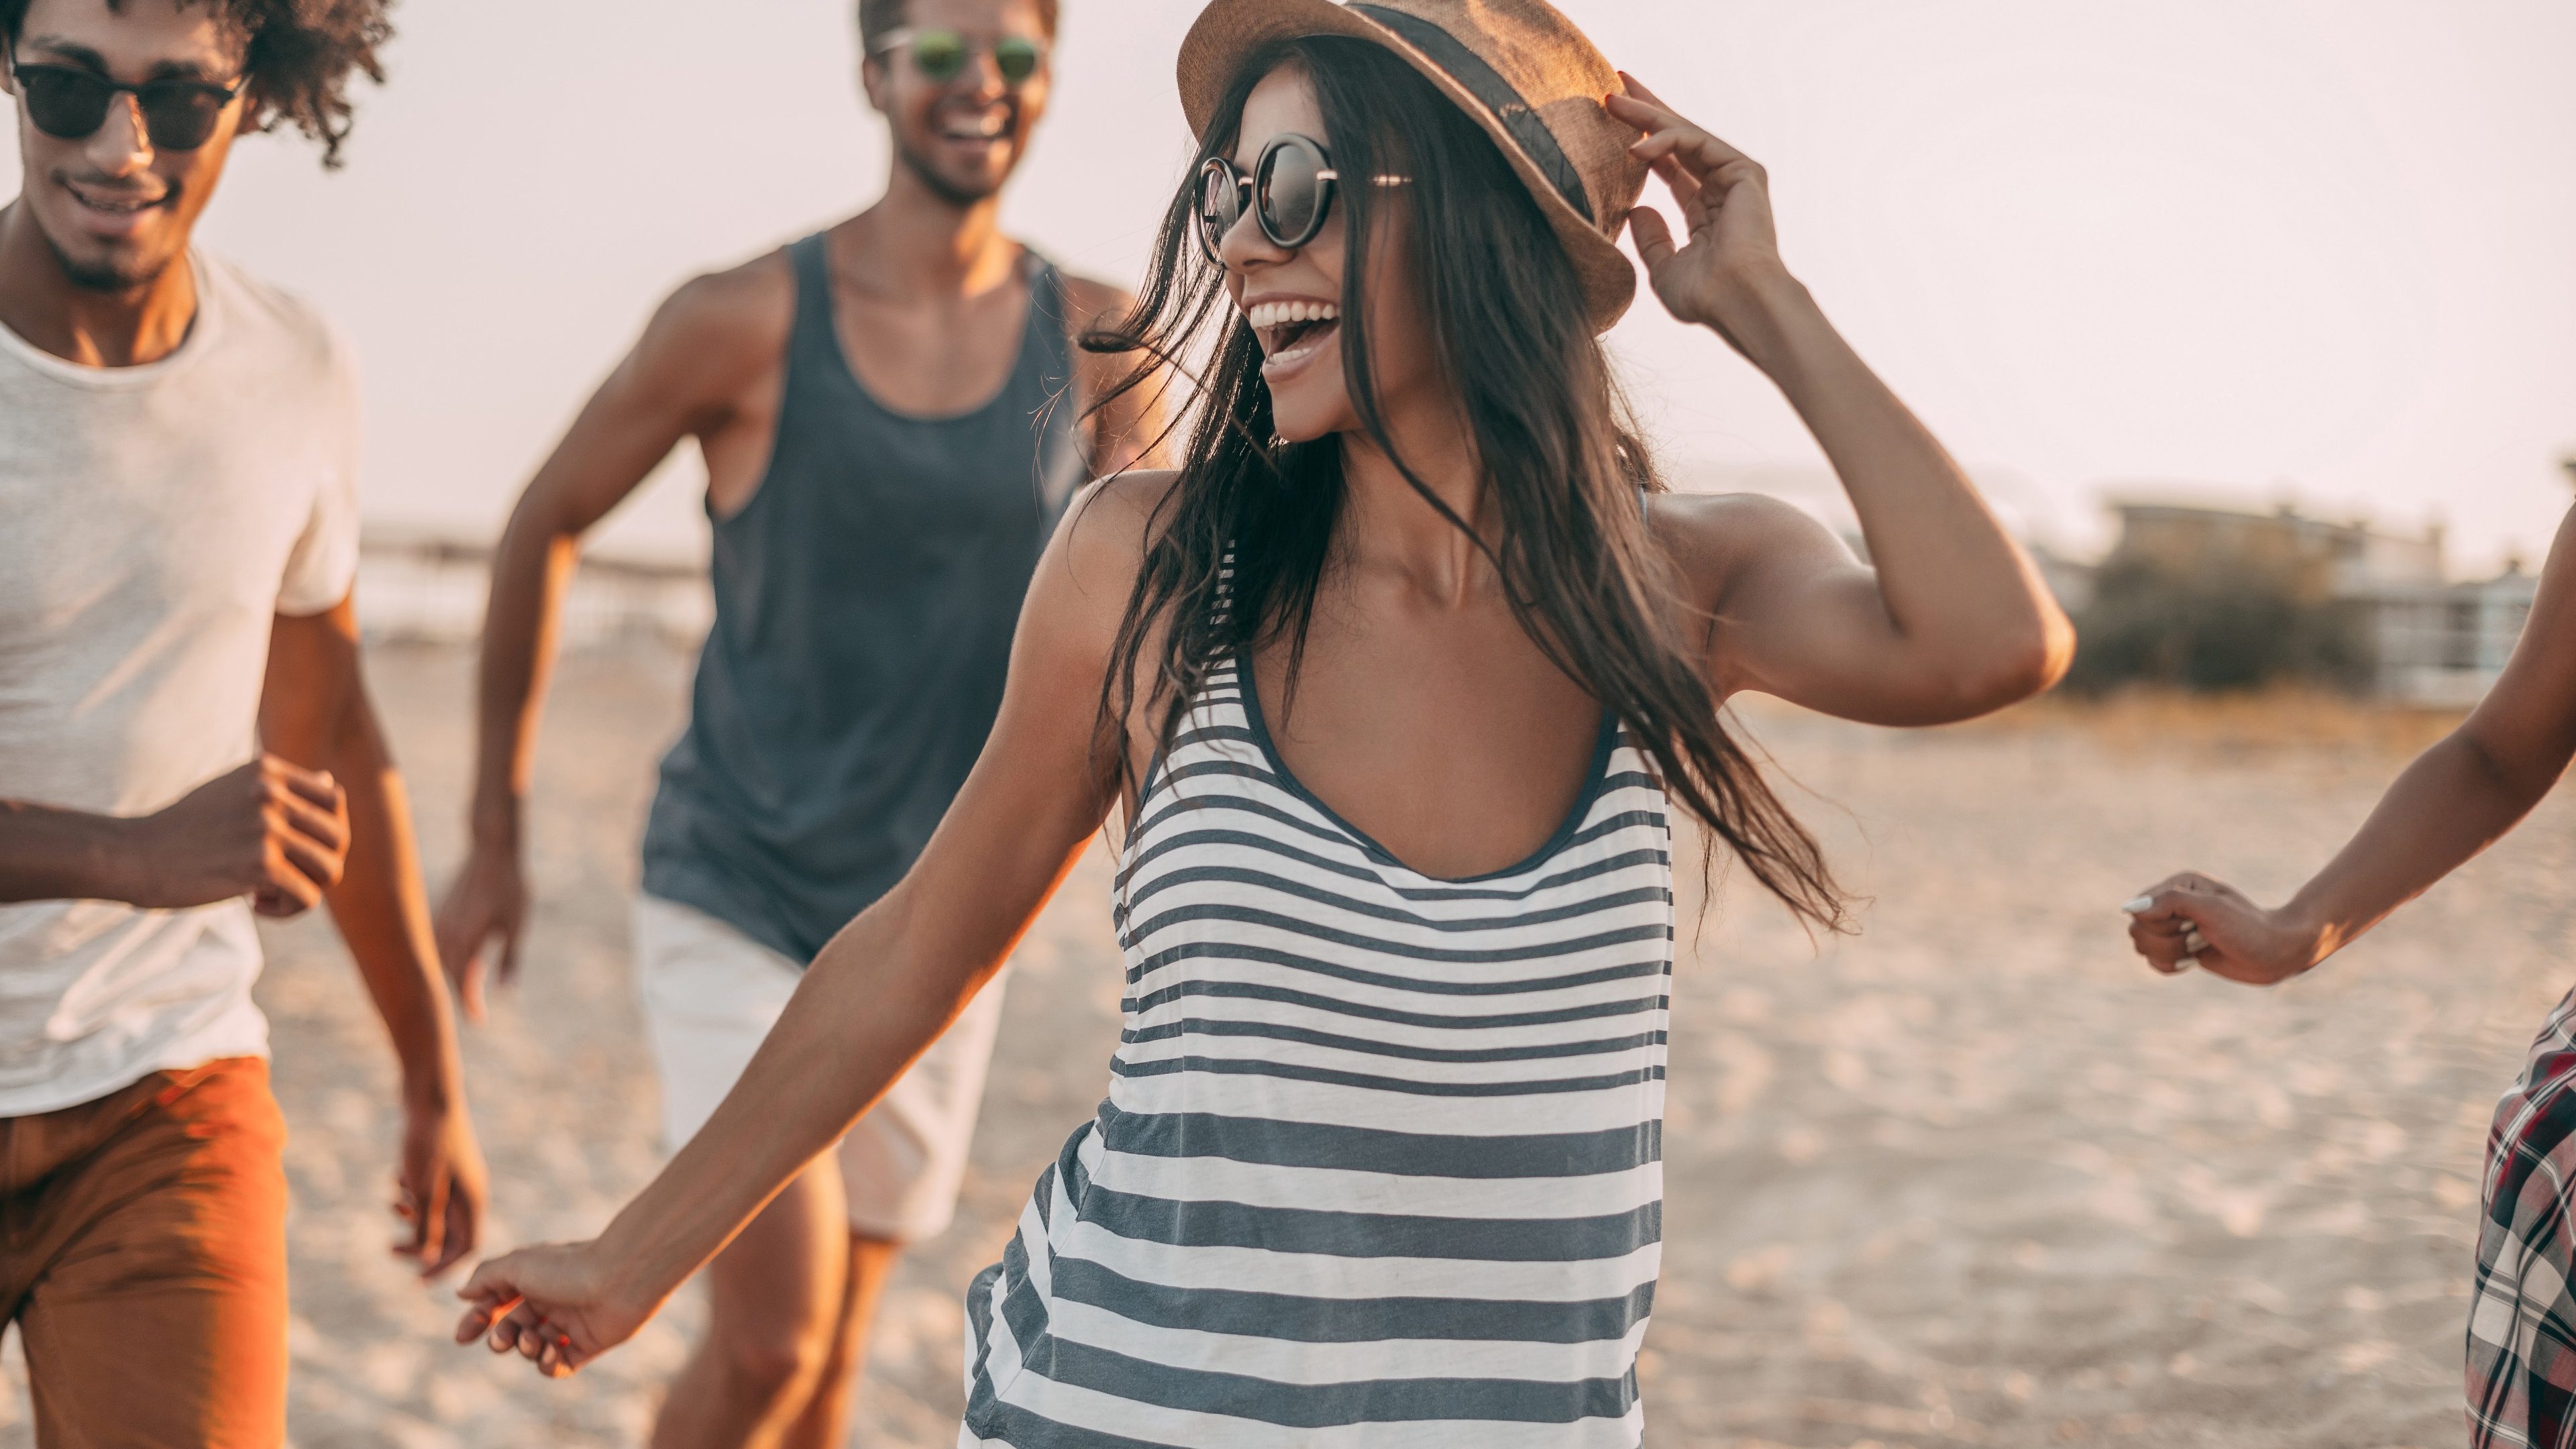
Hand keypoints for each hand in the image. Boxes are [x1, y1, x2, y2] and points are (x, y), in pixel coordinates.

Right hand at [122, 756, 348, 917]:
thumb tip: (329, 781)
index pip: (335, 800)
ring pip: (330, 870)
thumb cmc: (183, 828)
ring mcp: (268, 827)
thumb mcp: (231, 790)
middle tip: (283, 878)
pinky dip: (287, 910)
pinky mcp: (261, 864)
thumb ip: (279, 788)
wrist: (132, 855)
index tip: (294, 850)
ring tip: (268, 894)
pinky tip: (255, 905)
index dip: (326, 831)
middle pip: (339, 838)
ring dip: (304, 890)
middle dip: (317, 866)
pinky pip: (309, 897)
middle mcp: (272, 793)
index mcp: (268, 772)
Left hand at [394, 1099, 486, 1278]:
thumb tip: (427, 1257)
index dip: (443, 1269)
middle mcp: (469, 1193)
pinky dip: (411, 1196)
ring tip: (392, 1203)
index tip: (417, 1281)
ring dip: (412, 1218)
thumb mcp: (422, 1190)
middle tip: (388, 1249)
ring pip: (436, 1215)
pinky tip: (396, 1179)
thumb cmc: (427, 1142)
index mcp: (472, 1201)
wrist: (428, 1094)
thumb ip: (426, 1226)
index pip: (467, 1249)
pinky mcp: (443, 1168)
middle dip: (419, 1245)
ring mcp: (457, 1180)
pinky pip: (428, 1195)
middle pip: (449, 1235)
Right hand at [434, 841, 527, 1020]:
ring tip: (468, 992)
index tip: (478, 1019)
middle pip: (450, 973)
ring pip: (441, 959)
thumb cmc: (511, 887)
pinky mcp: (441, 912)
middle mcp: (449, 931)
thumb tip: (506, 991)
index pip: (464, 980)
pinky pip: (438, 944)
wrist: (493, 850)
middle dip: (461, 994)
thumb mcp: (517, 925)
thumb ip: (510, 959)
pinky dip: (447, 959)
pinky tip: (458, 965)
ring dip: (453, 977)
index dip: (469, 1002)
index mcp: (468, 937)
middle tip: (475, 1012)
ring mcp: (442, 921)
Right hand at [454, 1239, 650, 1379]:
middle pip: (514, 1328)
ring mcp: (570, 1323)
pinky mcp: (588, 1344)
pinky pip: (558, 1364)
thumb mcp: (517, 1265)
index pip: (497, 1303)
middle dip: (502, 1339)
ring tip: (532, 1341)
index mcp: (534, 1279)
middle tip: (502, 1341)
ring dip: (526, 1349)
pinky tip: (549, 1352)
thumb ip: (486, 1278)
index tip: (463, 1336)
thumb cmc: (568, 1267)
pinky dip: (547, 1363)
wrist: (621, 1277)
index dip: (478, 1320)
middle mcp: (552, 1300)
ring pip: (534, 1347)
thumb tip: (462, 1294)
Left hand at [1606, 74, 1793, 354]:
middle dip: (1645, 110)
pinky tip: (1635, 148)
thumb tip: (1637, 209)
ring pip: (1684, 133)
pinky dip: (1665, 140)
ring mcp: (1735, 177)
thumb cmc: (1706, 296)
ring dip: (1646, 115)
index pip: (1670, 164)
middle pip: (1677, 138)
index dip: (1643, 140)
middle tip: (1613, 84)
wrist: (1737, 302)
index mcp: (1704, 211)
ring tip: (1611, 101)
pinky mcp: (1743, 170)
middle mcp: (1721, 188)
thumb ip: (1652, 239)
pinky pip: (1696, 143)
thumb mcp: (1664, 269)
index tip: (1612, 119)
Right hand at [2123, 873, 2322, 984]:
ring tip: (2199, 947)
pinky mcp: (2179, 950)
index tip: (2193, 925)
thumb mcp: (2210, 909)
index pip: (2140, 910)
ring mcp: (2174, 929)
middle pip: (2138, 932)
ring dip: (2172, 954)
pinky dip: (2171, 966)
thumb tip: (2128, 909)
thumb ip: (2169, 903)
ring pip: (2143, 948)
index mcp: (2176, 886)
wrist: (2277, 952)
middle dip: (2168, 942)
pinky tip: (2195, 961)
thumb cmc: (2248, 927)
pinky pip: (2154, 963)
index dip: (2163, 924)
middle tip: (2199, 937)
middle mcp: (2170, 905)